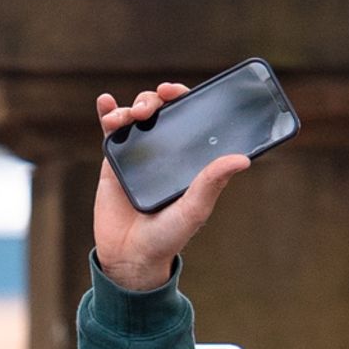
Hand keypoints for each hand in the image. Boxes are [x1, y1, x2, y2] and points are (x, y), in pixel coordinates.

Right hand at [89, 86, 256, 294]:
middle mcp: (164, 151)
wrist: (131, 257)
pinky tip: (105, 101)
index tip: (176, 91)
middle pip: (160, 110)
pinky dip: (107, 113)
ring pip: (135, 117)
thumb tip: (243, 159)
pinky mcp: (114, 163)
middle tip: (151, 105)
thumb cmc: (168, 237)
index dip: (183, 97)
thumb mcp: (194, 209)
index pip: (188, 117)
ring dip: (131, 107)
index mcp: (187, 157)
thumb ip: (212, 182)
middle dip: (154, 99)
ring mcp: (138, 154)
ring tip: (128, 117)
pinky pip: (110, 132)